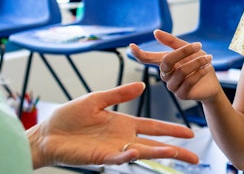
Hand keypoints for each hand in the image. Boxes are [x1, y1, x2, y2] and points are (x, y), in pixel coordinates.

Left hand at [28, 82, 199, 167]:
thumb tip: (142, 86)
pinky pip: (119, 157)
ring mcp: (114, 149)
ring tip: (176, 154)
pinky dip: (129, 156)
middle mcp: (123, 138)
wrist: (47, 133)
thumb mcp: (96, 100)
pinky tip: (138, 152)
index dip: (171, 130)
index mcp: (124, 123)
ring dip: (159, 153)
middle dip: (176, 151)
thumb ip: (119, 94)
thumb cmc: (68, 118)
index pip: (153, 127)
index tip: (190, 133)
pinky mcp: (101, 157)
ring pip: (142, 153)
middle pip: (155, 145)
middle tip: (195, 157)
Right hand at [129, 31, 219, 101]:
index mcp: (164, 63)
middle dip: (183, 52)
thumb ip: (172, 42)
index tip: (131, 46)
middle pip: (167, 62)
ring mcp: (172, 86)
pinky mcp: (181, 94)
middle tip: (198, 45)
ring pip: (180, 72)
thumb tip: (155, 32)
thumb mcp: (188, 49)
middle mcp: (165, 75)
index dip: (139, 53)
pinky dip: (199, 73)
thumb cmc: (198, 63)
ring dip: (196, 63)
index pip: (148, 59)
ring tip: (208, 58)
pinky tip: (206, 67)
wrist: (211, 82)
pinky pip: (188, 82)